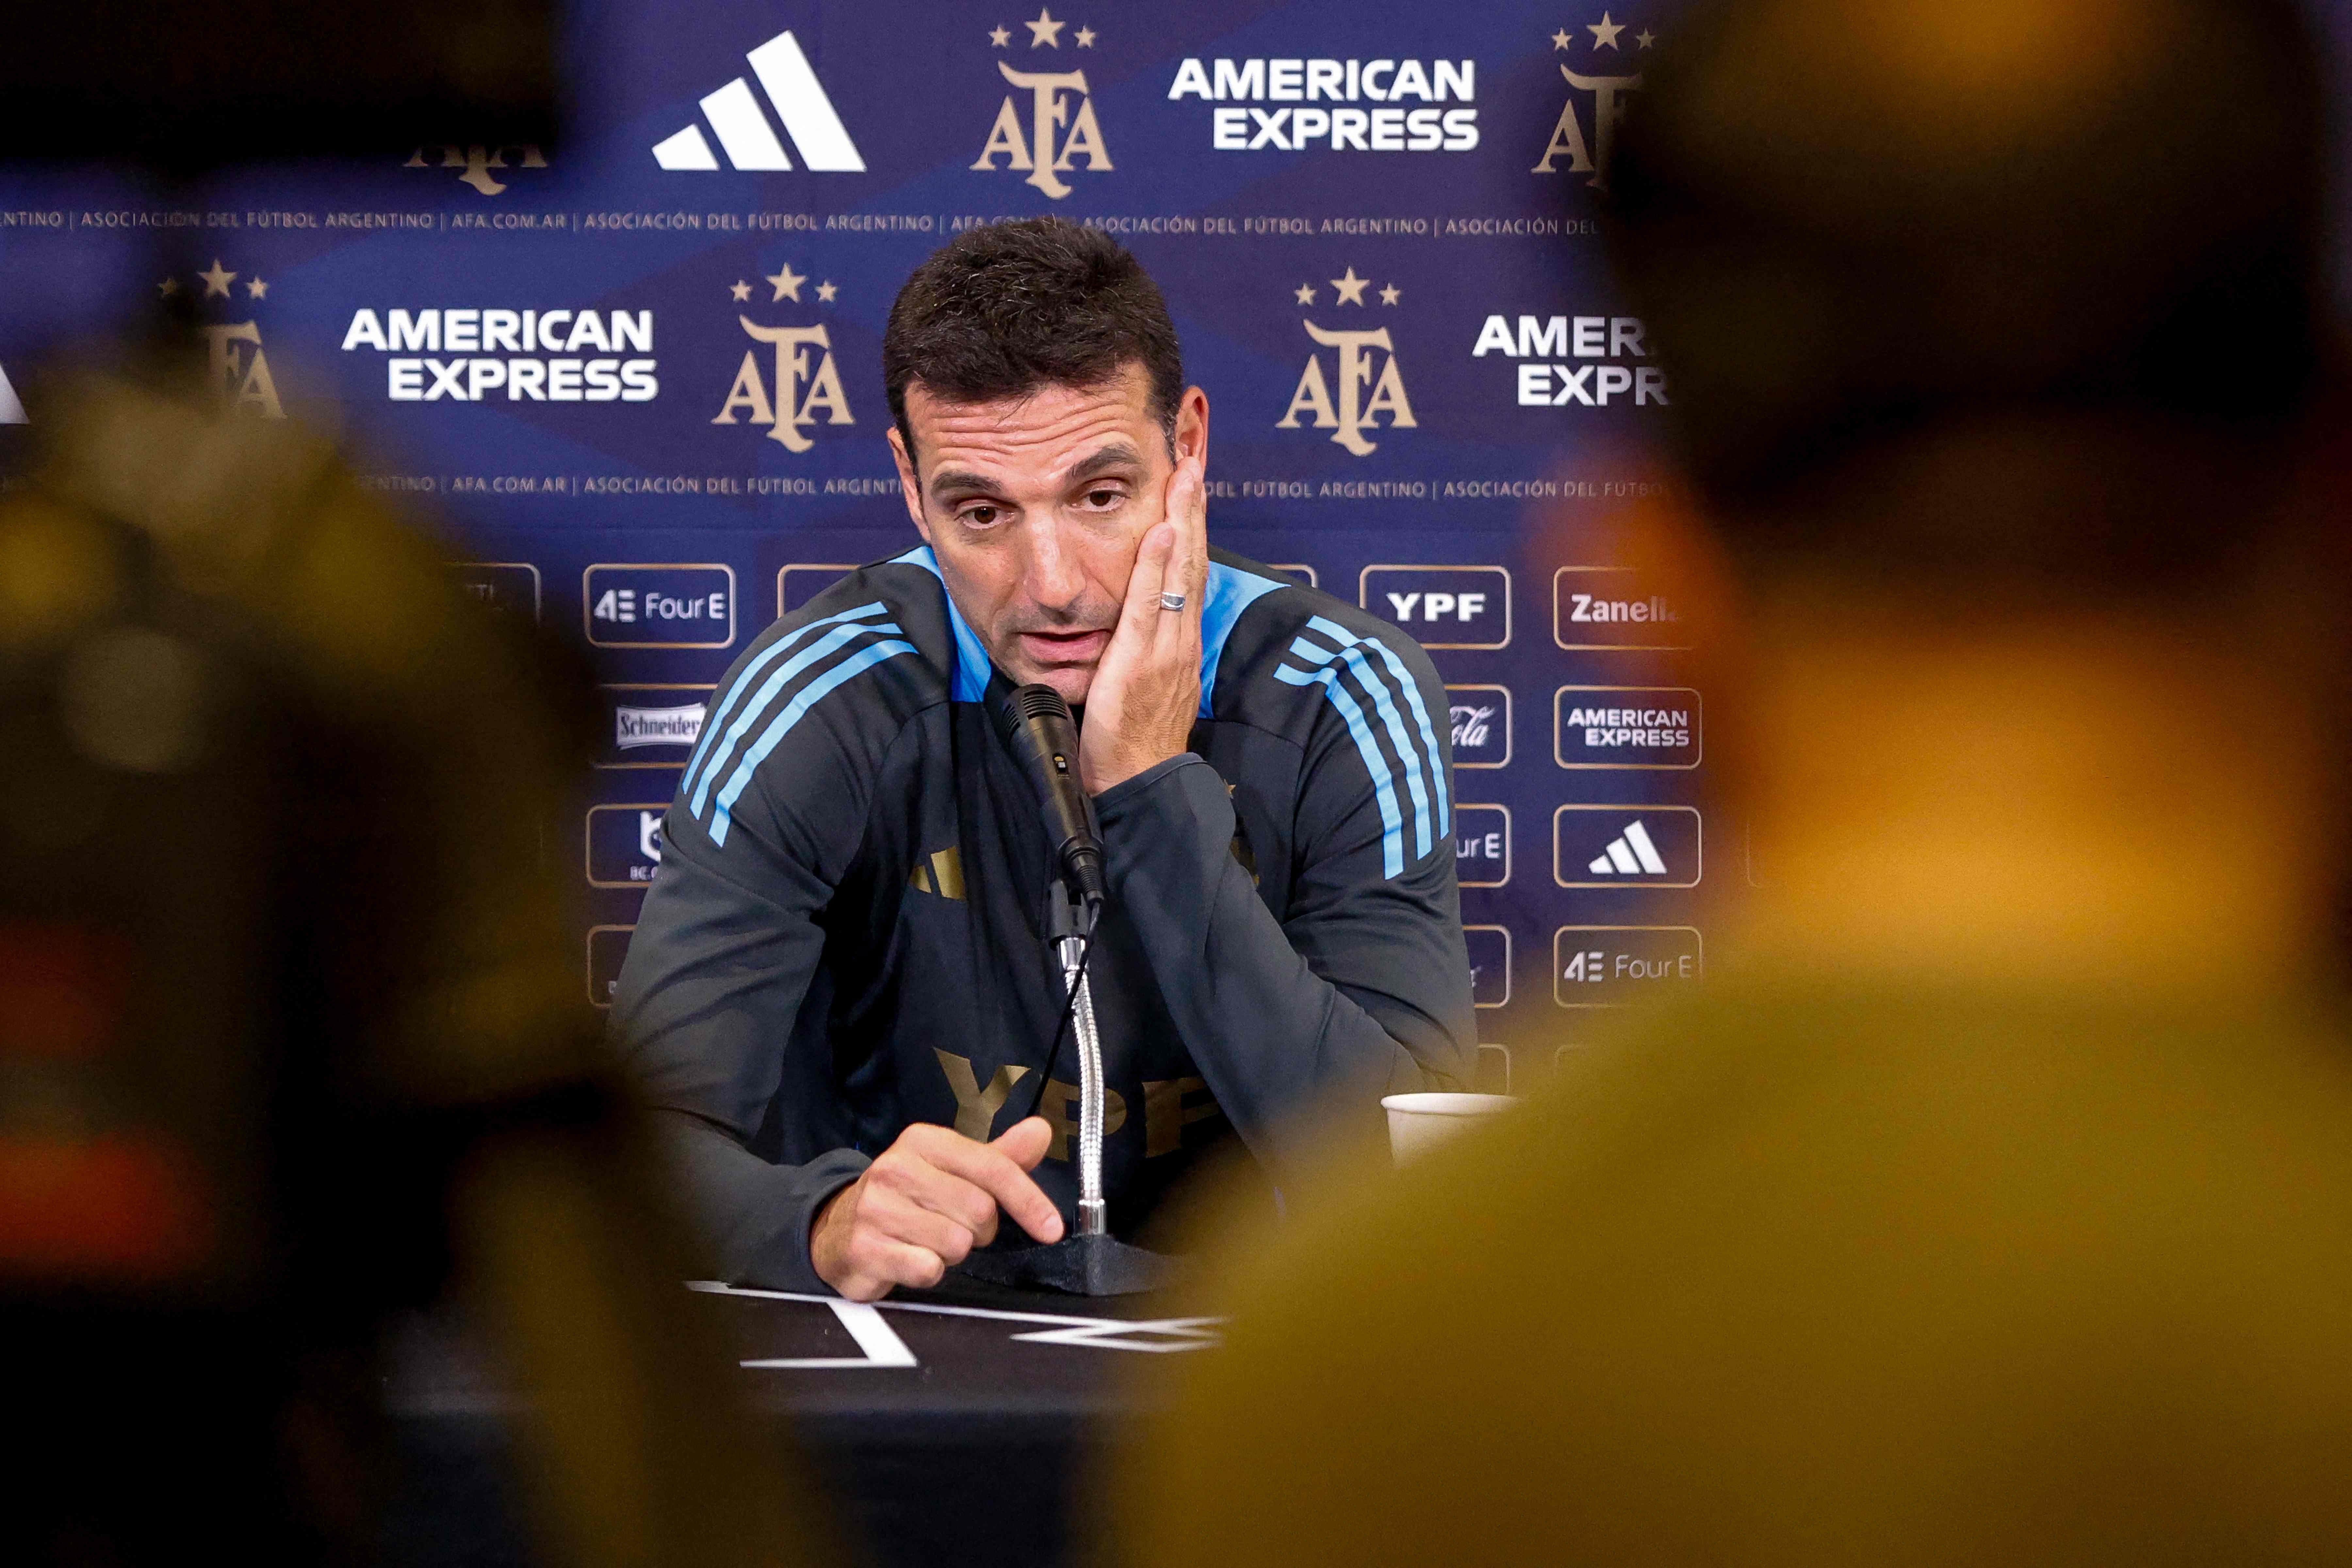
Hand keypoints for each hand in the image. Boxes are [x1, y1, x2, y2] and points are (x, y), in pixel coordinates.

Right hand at [809, 1118, 1062, 1300]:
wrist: (837, 1229)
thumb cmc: (908, 1199)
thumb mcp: (952, 1170)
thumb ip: (1000, 1156)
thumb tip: (1042, 1131)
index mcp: (923, 1141)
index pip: (994, 1168)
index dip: (1029, 1201)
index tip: (1052, 1229)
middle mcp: (896, 1167)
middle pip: (980, 1211)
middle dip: (979, 1230)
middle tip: (955, 1227)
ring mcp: (876, 1208)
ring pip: (956, 1243)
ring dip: (952, 1252)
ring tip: (928, 1241)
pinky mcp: (863, 1247)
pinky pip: (927, 1269)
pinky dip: (928, 1272)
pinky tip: (911, 1259)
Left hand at [1079, 452, 1208, 794]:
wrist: (1139, 783)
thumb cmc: (1134, 741)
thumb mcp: (1143, 685)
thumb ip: (1145, 651)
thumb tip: (1137, 626)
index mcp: (1179, 644)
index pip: (1188, 577)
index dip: (1191, 531)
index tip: (1189, 491)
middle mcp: (1180, 639)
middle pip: (1192, 565)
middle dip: (1194, 513)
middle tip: (1192, 464)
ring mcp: (1166, 648)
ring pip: (1180, 575)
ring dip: (1183, 522)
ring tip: (1183, 478)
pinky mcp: (1142, 661)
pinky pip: (1151, 606)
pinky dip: (1158, 568)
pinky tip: (1162, 533)